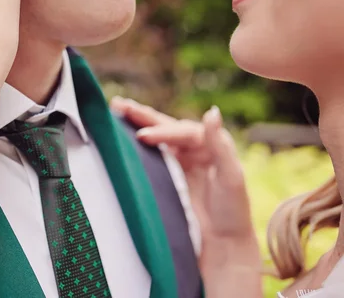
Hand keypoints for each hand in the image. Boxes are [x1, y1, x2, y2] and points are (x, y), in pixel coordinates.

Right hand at [110, 97, 255, 243]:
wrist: (222, 242)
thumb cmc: (232, 211)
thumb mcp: (231, 176)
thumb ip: (219, 144)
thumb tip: (212, 111)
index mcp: (209, 144)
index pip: (182, 131)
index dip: (162, 131)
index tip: (142, 136)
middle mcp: (193, 148)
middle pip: (165, 125)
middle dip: (142, 115)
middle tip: (119, 105)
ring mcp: (178, 161)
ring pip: (155, 137)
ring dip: (136, 123)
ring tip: (115, 110)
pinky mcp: (167, 175)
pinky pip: (149, 155)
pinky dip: (134, 143)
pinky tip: (120, 135)